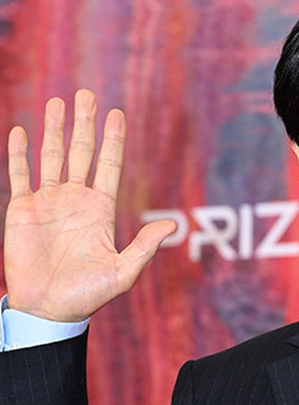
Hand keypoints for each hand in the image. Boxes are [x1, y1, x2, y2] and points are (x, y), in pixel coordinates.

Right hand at [4, 89, 175, 321]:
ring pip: (52, 156)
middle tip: (87, 95)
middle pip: (82, 152)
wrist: (48, 309)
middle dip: (85, 124)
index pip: (109, 165)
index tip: (117, 113)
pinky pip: (20, 175)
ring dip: (54, 130)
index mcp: (100, 208)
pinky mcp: (22, 210)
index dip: (112, 140)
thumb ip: (145, 246)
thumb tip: (173, 224)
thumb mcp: (123, 271)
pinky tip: (21, 131)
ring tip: (58, 102)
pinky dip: (19, 154)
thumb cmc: (88, 294)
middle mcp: (76, 198)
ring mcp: (49, 201)